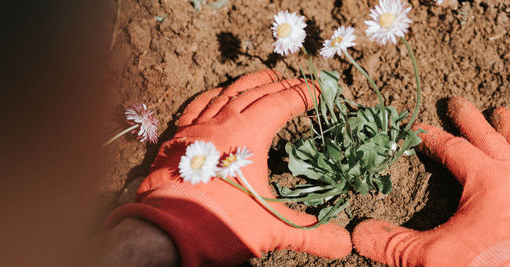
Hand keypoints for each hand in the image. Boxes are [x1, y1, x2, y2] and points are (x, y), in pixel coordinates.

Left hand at [106, 70, 350, 265]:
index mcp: (248, 134)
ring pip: (226, 95)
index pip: (281, 103)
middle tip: (296, 83)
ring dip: (248, 84)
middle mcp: (222, 123)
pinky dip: (211, 97)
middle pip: (255, 93)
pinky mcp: (176, 142)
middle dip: (280, 86)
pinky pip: (196, 108)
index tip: (318, 91)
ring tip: (264, 79)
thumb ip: (311, 233)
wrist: (164, 234)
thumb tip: (344, 245)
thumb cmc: (221, 225)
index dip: (302, 95)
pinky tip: (217, 95)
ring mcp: (196, 130)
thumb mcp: (272, 229)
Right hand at [352, 97, 509, 265]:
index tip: (417, 130)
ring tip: (507, 117)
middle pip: (490, 139)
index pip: (453, 150)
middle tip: (458, 103)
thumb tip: (358, 233)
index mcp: (486, 180)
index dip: (432, 138)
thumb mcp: (431, 257)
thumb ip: (393, 243)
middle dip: (471, 120)